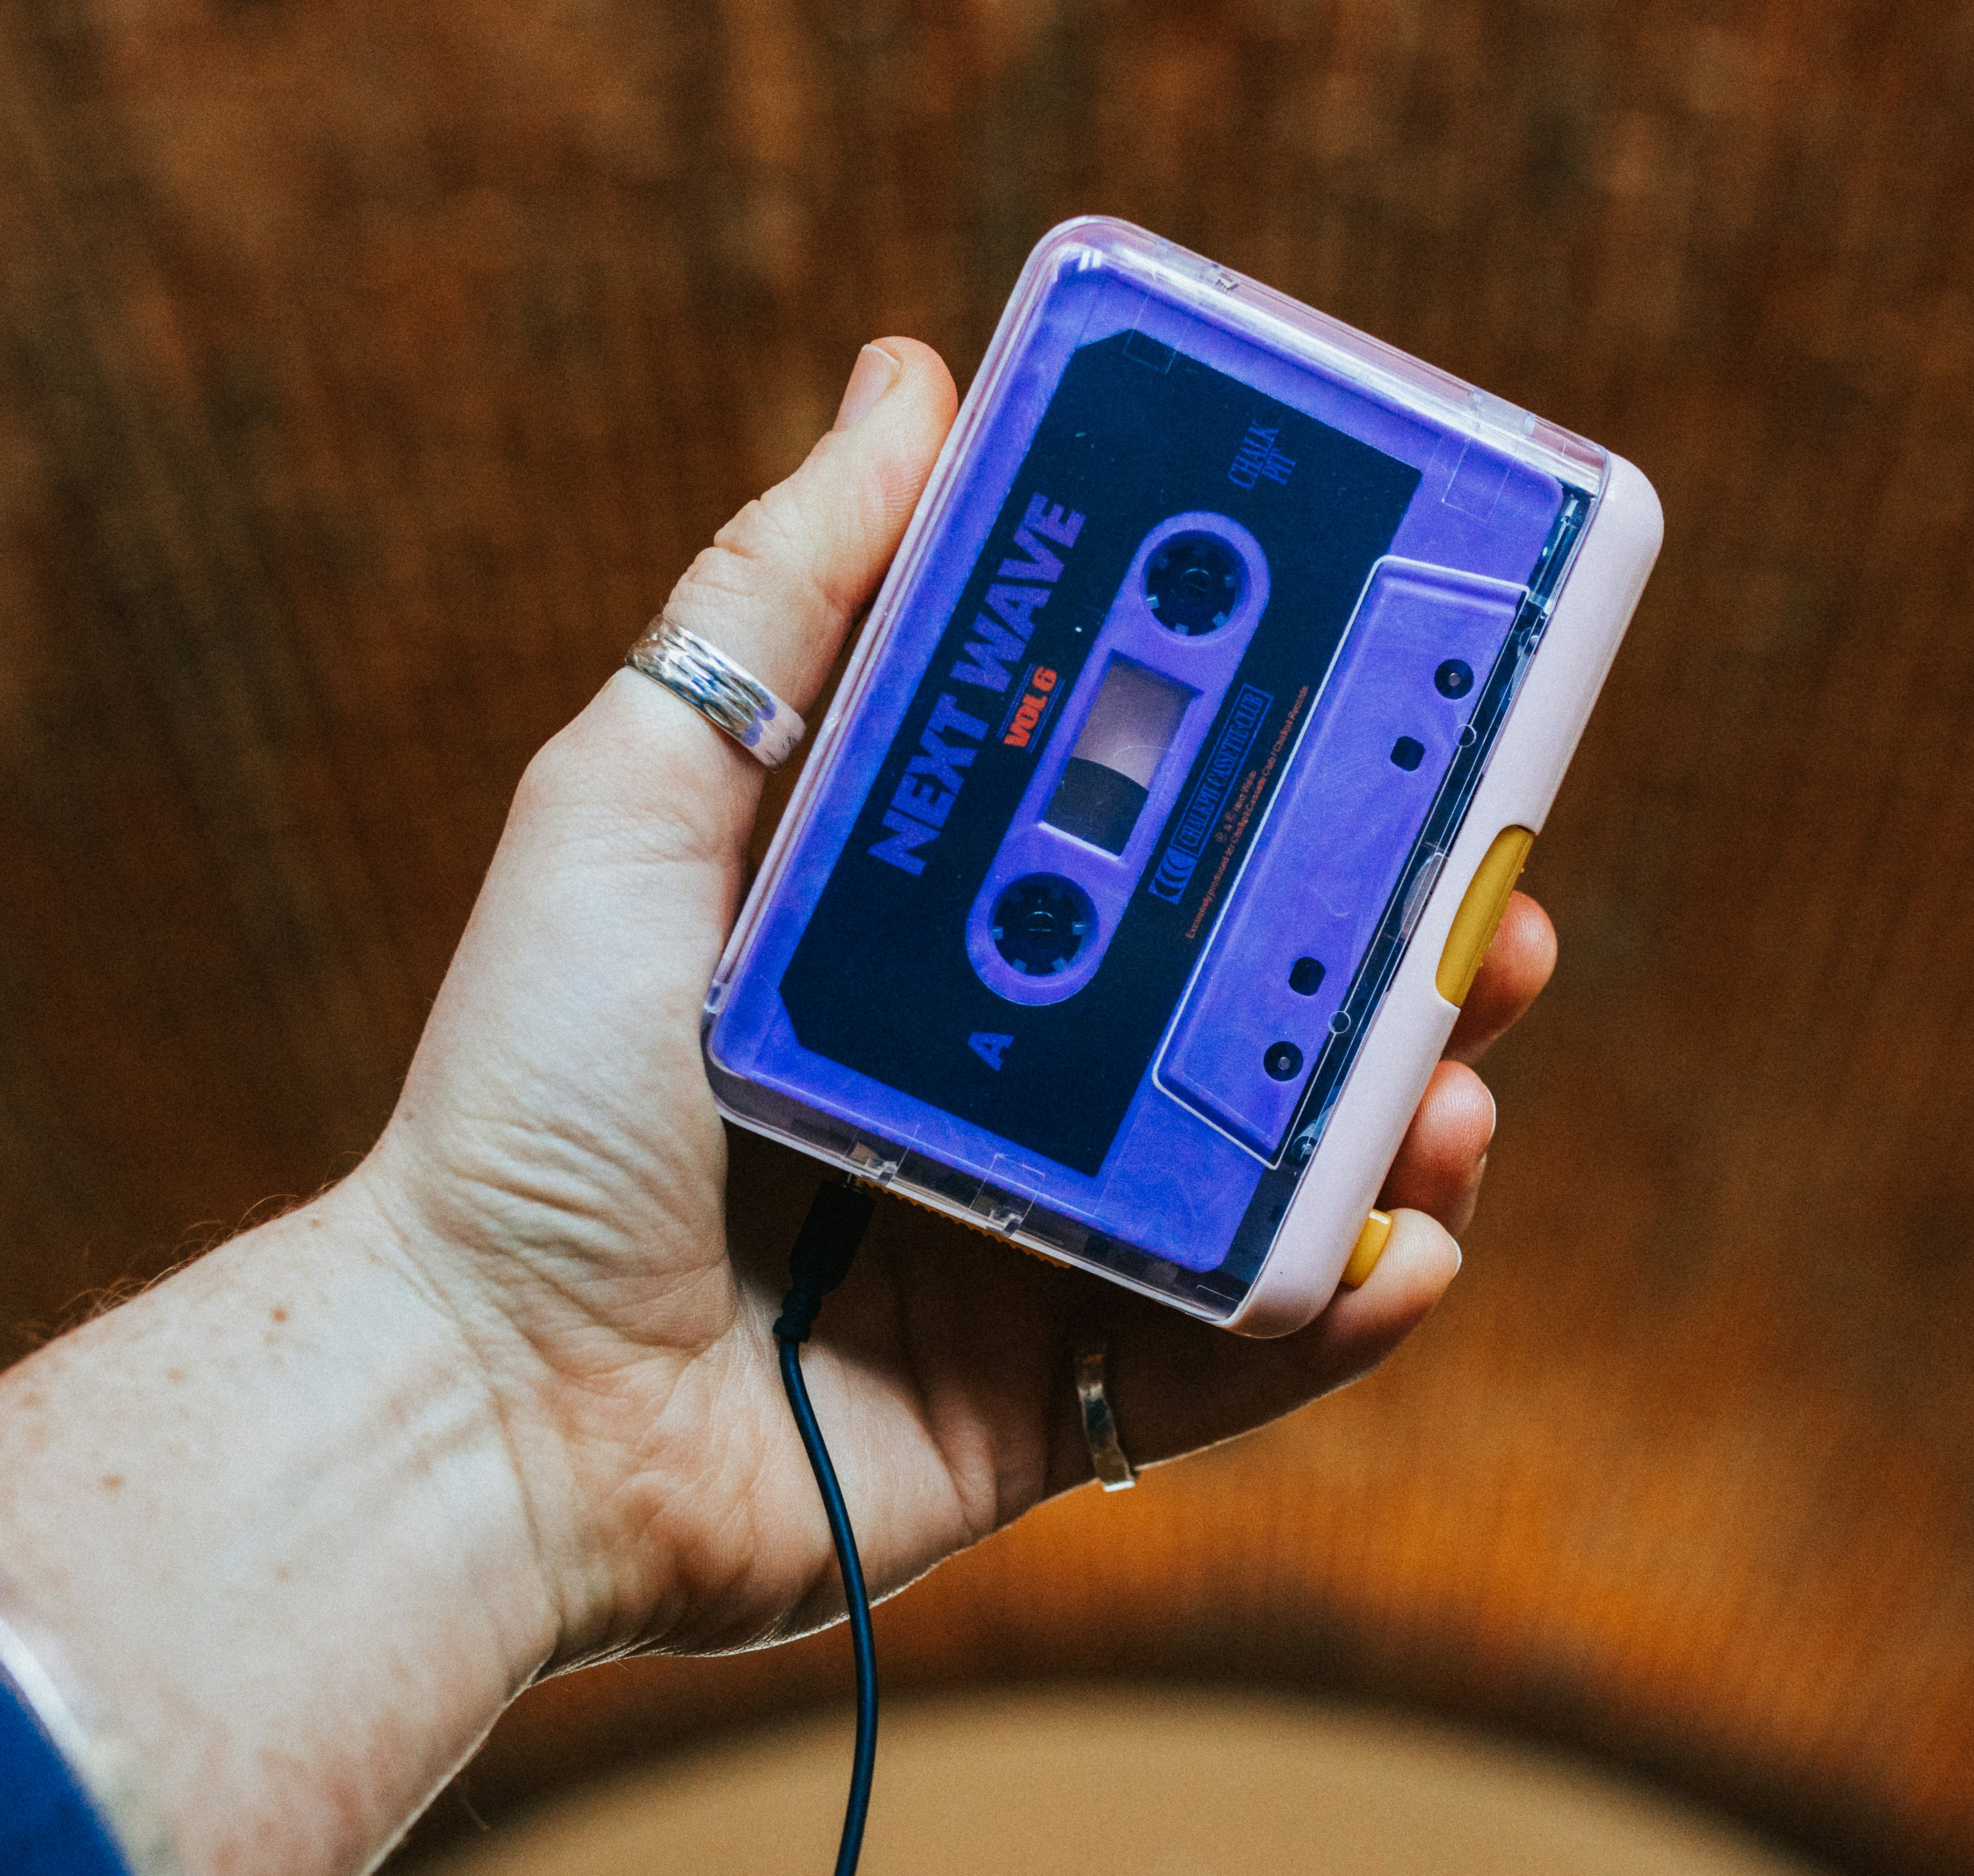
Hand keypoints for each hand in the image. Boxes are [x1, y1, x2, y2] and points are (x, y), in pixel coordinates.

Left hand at [354, 339, 1561, 1658]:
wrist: (481, 1398)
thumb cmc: (530, 1090)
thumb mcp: (639, 798)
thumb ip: (787, 595)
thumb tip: (915, 379)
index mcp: (942, 927)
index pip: (1159, 822)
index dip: (1291, 768)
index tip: (1398, 703)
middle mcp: (1017, 1070)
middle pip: (1259, 987)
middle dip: (1405, 945)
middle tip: (1491, 905)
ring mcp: (1052, 1233)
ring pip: (1283, 1159)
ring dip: (1407, 1114)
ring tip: (1453, 1087)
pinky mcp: (1066, 1391)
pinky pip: (1244, 1342)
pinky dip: (1340, 1303)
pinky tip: (1394, 1249)